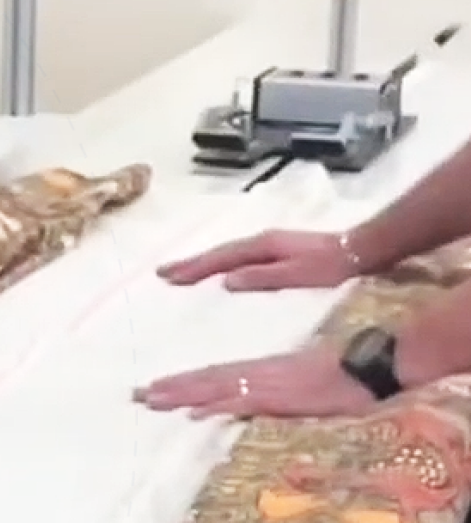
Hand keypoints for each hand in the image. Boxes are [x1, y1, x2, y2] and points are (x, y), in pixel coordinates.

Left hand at [135, 346, 376, 419]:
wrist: (371, 366)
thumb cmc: (342, 377)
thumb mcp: (299, 385)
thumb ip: (271, 393)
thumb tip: (243, 403)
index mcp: (261, 371)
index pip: (213, 375)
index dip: (182, 382)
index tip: (151, 388)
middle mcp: (258, 375)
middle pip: (205, 380)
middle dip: (169, 389)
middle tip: (133, 395)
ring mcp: (268, 385)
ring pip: (215, 388)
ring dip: (182, 394)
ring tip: (150, 399)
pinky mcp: (282, 398)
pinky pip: (244, 402)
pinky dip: (218, 406)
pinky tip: (196, 413)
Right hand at [157, 229, 360, 292]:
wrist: (359, 249)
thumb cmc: (330, 267)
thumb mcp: (297, 276)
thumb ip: (262, 278)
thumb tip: (226, 281)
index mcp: (262, 247)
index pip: (220, 258)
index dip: (194, 268)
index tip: (169, 277)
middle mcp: (261, 241)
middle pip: (218, 252)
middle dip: (190, 263)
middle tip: (163, 273)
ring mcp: (268, 244)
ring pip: (227, 253)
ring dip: (202, 262)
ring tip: (181, 272)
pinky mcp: (275, 250)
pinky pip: (237, 255)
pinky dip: (220, 262)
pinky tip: (217, 270)